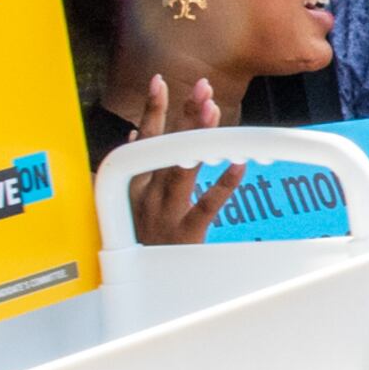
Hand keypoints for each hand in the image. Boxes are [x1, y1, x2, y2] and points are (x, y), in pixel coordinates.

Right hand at [126, 75, 238, 245]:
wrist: (140, 289)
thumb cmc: (138, 240)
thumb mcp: (129, 202)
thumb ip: (136, 167)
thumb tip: (135, 131)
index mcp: (133, 184)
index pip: (143, 139)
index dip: (152, 108)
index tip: (160, 80)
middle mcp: (146, 195)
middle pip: (165, 147)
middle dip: (184, 114)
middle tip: (203, 87)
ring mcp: (163, 215)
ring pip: (181, 168)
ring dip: (197, 137)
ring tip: (213, 111)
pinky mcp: (184, 235)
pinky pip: (207, 205)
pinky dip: (223, 184)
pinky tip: (239, 163)